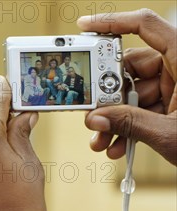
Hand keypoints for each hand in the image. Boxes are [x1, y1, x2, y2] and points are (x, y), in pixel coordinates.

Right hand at [79, 8, 176, 165]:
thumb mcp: (169, 133)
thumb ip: (130, 124)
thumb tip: (96, 118)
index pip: (147, 27)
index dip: (114, 22)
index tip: (85, 26)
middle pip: (131, 68)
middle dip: (107, 95)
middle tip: (92, 113)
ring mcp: (175, 88)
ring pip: (132, 95)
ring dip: (113, 119)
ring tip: (101, 139)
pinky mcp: (172, 106)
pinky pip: (141, 110)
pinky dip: (126, 127)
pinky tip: (116, 144)